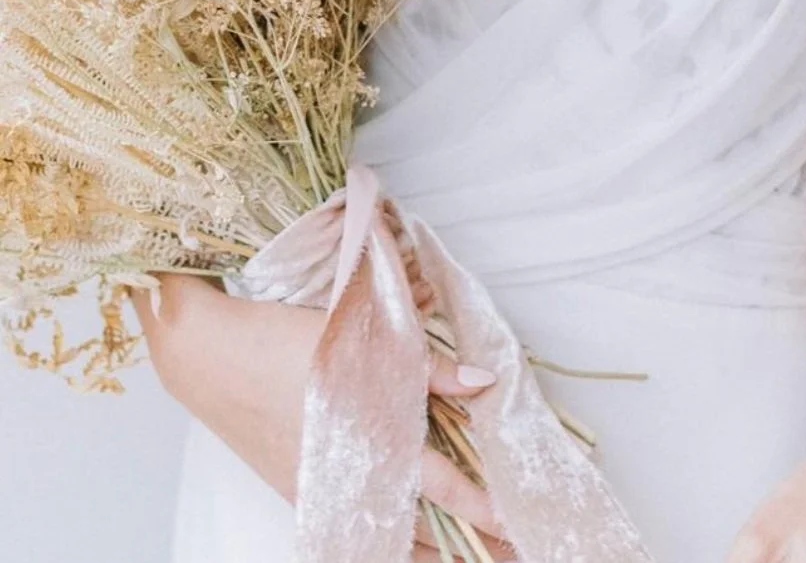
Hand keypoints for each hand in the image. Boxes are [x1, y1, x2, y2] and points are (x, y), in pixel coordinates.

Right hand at [132, 275, 513, 556]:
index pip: (443, 487)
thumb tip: (486, 380)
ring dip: (427, 553)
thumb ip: (430, 368)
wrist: (213, 358)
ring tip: (465, 560)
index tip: (516, 524)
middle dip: (465, 547)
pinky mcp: (301, 492)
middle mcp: (350, 478)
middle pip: (420, 533)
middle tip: (507, 555)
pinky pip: (353, 534)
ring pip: (386, 542)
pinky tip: (402, 548)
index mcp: (372, 440)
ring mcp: (323, 493)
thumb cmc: (288, 341)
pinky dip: (385, 546)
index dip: (484, 508)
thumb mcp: (364, 342)